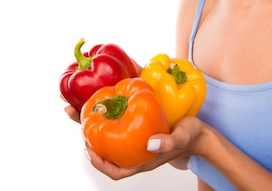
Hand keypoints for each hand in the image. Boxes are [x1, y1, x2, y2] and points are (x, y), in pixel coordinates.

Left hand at [83, 116, 206, 179]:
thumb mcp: (180, 138)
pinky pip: (119, 124)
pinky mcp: (139, 128)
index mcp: (143, 160)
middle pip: (105, 149)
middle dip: (86, 133)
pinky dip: (107, 114)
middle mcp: (135, 152)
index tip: (88, 149)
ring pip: (109, 134)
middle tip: (71, 113)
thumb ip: (167, 142)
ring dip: (93, 121)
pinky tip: (103, 102)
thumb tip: (149, 144)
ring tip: (79, 104)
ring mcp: (136, 140)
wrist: (199, 132)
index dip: (99, 163)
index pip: (116, 170)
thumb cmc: (190, 138)